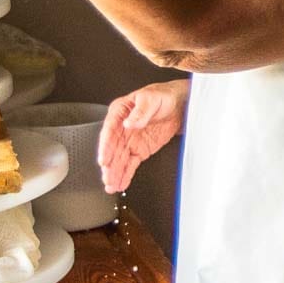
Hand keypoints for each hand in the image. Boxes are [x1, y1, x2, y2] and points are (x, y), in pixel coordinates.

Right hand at [97, 79, 189, 193]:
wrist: (179, 105)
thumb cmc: (163, 96)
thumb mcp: (151, 98)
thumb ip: (140, 112)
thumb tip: (128, 123)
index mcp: (120, 112)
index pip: (110, 131)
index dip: (105, 147)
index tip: (104, 159)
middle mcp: (122, 128)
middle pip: (112, 149)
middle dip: (109, 165)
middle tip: (107, 178)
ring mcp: (130, 141)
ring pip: (119, 160)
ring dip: (115, 173)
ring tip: (111, 186)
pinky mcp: (139, 150)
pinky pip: (130, 164)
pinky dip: (125, 175)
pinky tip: (120, 184)